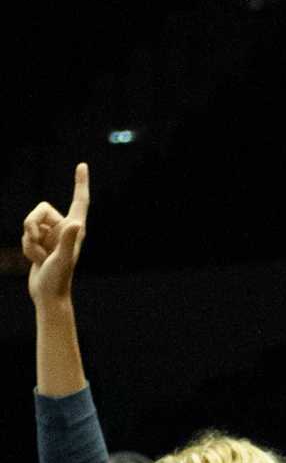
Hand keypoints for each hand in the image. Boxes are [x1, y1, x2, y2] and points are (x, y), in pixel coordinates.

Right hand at [22, 163, 89, 309]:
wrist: (48, 297)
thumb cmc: (58, 281)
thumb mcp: (62, 260)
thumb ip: (68, 241)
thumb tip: (76, 224)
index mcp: (75, 230)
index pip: (79, 201)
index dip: (80, 183)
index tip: (82, 166)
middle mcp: (65, 229)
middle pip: (40, 209)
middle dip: (31, 225)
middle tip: (37, 247)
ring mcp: (53, 236)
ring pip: (30, 223)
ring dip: (29, 241)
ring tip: (39, 258)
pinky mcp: (42, 243)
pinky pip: (27, 235)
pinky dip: (27, 247)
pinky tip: (36, 260)